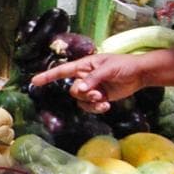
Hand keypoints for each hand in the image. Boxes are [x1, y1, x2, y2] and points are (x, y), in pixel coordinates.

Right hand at [30, 53, 147, 113]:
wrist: (139, 75)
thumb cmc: (124, 65)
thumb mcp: (108, 69)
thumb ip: (93, 79)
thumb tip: (80, 89)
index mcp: (84, 66)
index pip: (62, 71)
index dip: (48, 76)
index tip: (35, 81)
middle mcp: (85, 77)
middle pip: (73, 90)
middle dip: (84, 94)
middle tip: (97, 93)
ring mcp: (92, 88)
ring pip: (81, 100)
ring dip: (91, 102)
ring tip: (103, 99)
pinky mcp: (99, 98)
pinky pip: (90, 107)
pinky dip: (96, 108)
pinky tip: (106, 105)